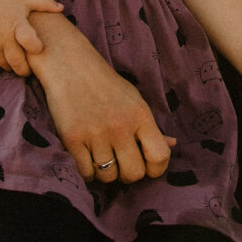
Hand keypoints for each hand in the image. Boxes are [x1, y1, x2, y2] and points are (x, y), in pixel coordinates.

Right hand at [0, 0, 61, 75]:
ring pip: (5, 66)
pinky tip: (6, 61)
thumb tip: (62, 8)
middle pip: (17, 63)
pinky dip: (1, 66)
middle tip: (30, 69)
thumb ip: (45, 3)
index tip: (38, 47)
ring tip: (19, 64)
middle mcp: (3, 35)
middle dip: (26, 70)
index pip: (28, 40)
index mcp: (17, 23)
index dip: (36, 47)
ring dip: (13, 68)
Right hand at [34, 28, 175, 183]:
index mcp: (140, 115)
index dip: (157, 169)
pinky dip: (88, 172)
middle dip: (129, 175)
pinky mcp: (72, 138)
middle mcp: (120, 126)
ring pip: (108, 176)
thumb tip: (172, 145)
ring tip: (103, 159)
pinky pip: (86, 172)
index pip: (160, 156)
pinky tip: (88, 159)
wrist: (69, 64)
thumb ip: (151, 126)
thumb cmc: (105, 84)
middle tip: (122, 164)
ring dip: (106, 174)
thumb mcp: (134, 100)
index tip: (147, 165)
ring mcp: (95, 133)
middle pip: (134, 173)